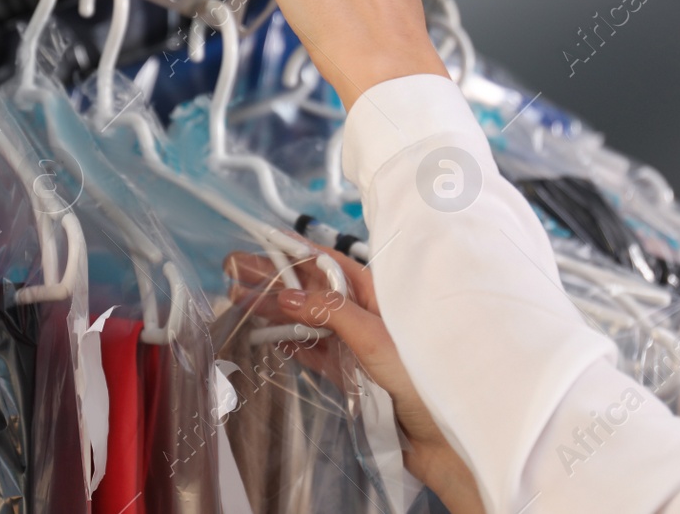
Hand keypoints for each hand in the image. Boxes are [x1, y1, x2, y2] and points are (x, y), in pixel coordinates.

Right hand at [224, 247, 485, 513]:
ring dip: (275, 312)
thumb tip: (289, 296)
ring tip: (240, 302)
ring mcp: (357, 346)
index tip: (262, 240)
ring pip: (308, 322)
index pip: (328, 264)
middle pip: (312, 292)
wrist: (445, 439)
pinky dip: (291, 344)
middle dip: (274, 280)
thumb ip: (332, 315)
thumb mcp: (376, 338)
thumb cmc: (424, 379)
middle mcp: (366, 316)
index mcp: (377, 295)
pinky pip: (314, 353)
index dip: (295, 251)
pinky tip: (269, 337)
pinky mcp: (351, 376)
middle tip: (235, 273)